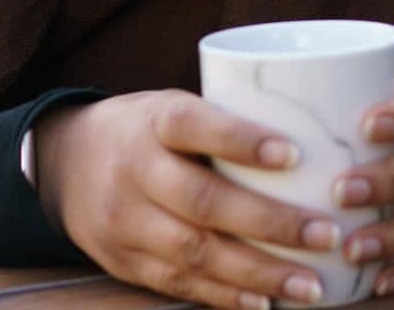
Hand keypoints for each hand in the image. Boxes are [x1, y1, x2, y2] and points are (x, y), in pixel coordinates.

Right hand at [34, 90, 339, 309]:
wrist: (65, 163)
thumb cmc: (150, 128)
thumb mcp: (177, 105)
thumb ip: (231, 121)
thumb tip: (324, 139)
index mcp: (154, 122)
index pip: (195, 126)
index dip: (242, 140)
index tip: (294, 154)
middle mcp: (135, 172)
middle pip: (203, 201)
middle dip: (271, 224)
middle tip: (328, 235)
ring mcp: (125, 223)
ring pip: (195, 253)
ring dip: (259, 274)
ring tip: (312, 286)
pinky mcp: (124, 263)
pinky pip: (179, 285)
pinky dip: (226, 297)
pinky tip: (266, 303)